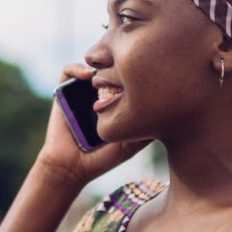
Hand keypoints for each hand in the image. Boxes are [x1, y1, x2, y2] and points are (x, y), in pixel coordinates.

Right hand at [35, 63, 151, 188]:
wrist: (71, 168)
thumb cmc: (102, 159)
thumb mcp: (131, 145)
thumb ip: (146, 131)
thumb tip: (170, 113)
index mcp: (112, 103)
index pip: (124, 78)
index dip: (132, 73)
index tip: (140, 74)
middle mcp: (96, 95)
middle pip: (108, 68)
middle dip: (117, 63)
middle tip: (126, 68)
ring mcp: (79, 93)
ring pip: (90, 66)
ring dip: (98, 63)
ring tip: (106, 69)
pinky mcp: (62, 93)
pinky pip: (67, 72)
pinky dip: (76, 69)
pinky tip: (88, 75)